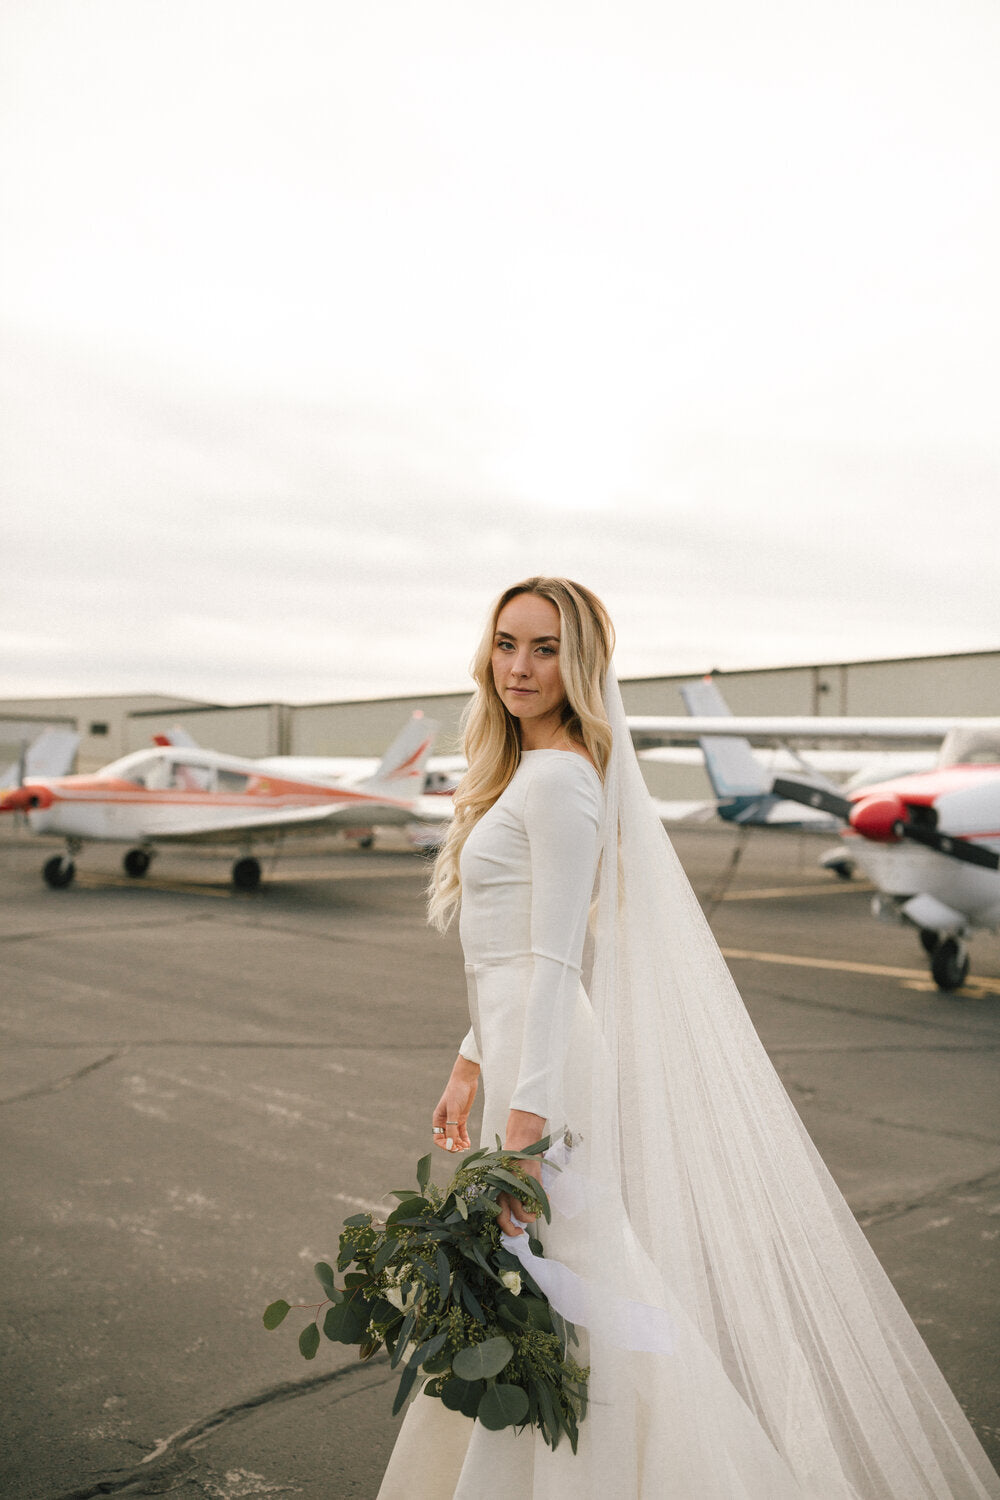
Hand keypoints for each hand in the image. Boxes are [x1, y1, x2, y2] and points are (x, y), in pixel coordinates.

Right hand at [432, 1055, 479, 1153]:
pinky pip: (462, 1132)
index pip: (438, 1138)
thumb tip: (450, 1145)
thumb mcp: (453, 1111)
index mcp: (438, 1119)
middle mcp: (445, 1121)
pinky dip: (465, 1139)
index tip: (453, 1148)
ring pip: (455, 1137)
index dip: (444, 1145)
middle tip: (461, 1149)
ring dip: (459, 1144)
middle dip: (453, 1145)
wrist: (466, 1079)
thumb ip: (451, 1128)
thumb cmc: (457, 1092)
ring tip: (466, 1147)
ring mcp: (454, 1119)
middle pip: (447, 1139)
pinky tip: (468, 1144)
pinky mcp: (462, 1117)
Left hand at [496, 1109, 544, 1236]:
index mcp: (499, 1190)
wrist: (522, 1142)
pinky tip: (545, 1197)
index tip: (516, 1232)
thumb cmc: (513, 1161)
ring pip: (527, 1211)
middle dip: (517, 1228)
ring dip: (533, 1214)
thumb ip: (507, 1195)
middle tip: (522, 1231)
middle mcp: (507, 1189)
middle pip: (512, 1217)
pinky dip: (544, 1201)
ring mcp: (521, 1185)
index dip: (507, 1228)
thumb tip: (514, 1216)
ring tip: (536, 1208)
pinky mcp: (533, 1180)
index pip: (500, 1216)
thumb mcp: (504, 1179)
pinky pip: (541, 1198)